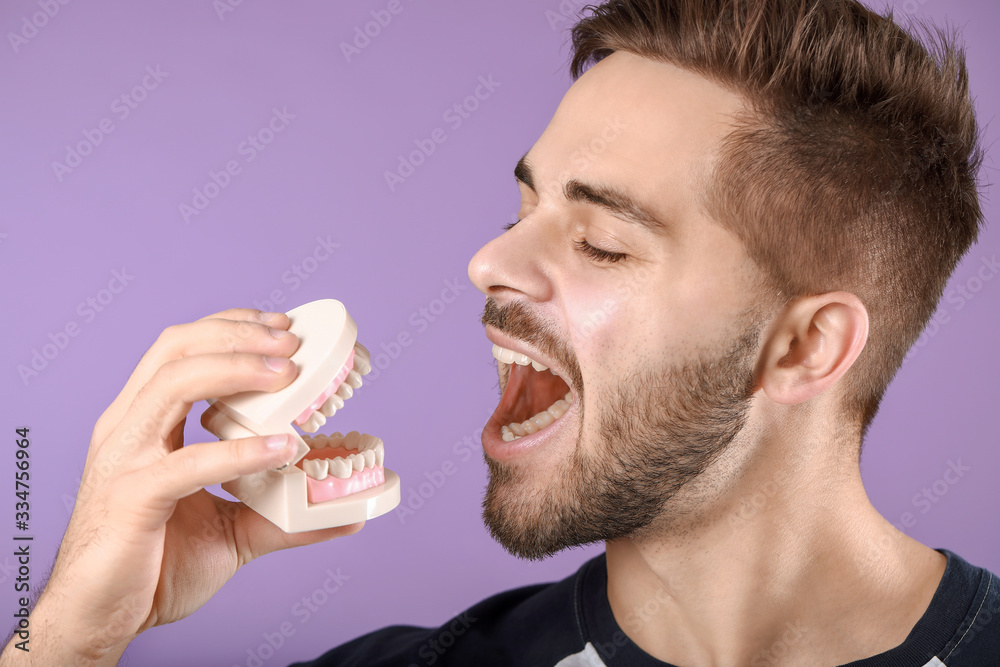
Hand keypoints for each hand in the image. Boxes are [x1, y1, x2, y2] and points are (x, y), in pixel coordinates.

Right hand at [3, 309, 362, 665]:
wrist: (103, 617)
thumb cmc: (156, 565)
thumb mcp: (233, 529)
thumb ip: (284, 514)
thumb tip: (346, 515)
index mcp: (145, 421)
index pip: (183, 348)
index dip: (233, 327)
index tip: (284, 326)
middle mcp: (128, 427)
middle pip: (177, 349)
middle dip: (238, 334)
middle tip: (293, 341)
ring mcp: (124, 458)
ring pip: (174, 384)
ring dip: (237, 370)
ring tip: (288, 374)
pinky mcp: (131, 497)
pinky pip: (188, 463)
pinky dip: (239, 451)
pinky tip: (281, 447)